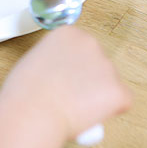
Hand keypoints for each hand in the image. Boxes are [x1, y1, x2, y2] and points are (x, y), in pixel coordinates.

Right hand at [0, 26, 131, 140]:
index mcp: (68, 33)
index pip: (80, 47)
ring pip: (109, 84)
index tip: (64, 77)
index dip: (73, 66)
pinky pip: (120, 102)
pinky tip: (86, 114)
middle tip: (70, 95)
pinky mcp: (120, 90)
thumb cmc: (25, 91)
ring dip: (97, 96)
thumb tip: (62, 74)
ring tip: (72, 107)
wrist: (33, 110)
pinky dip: (108, 112)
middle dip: (89, 79)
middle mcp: (90, 43)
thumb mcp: (34, 60)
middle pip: (97, 63)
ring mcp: (108, 66)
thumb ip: (54, 59)